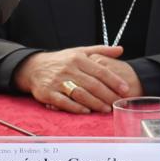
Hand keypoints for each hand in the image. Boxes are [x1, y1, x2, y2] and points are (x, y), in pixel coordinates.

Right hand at [14, 46, 136, 113]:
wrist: (33, 67)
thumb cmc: (61, 60)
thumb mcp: (79, 51)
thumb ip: (100, 50)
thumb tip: (120, 49)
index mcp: (78, 58)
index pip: (100, 71)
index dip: (114, 80)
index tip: (125, 89)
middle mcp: (68, 69)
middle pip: (92, 84)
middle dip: (107, 95)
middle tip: (118, 102)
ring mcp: (57, 82)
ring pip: (80, 94)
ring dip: (95, 103)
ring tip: (106, 109)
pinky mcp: (48, 93)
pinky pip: (64, 102)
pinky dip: (76, 107)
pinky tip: (87, 111)